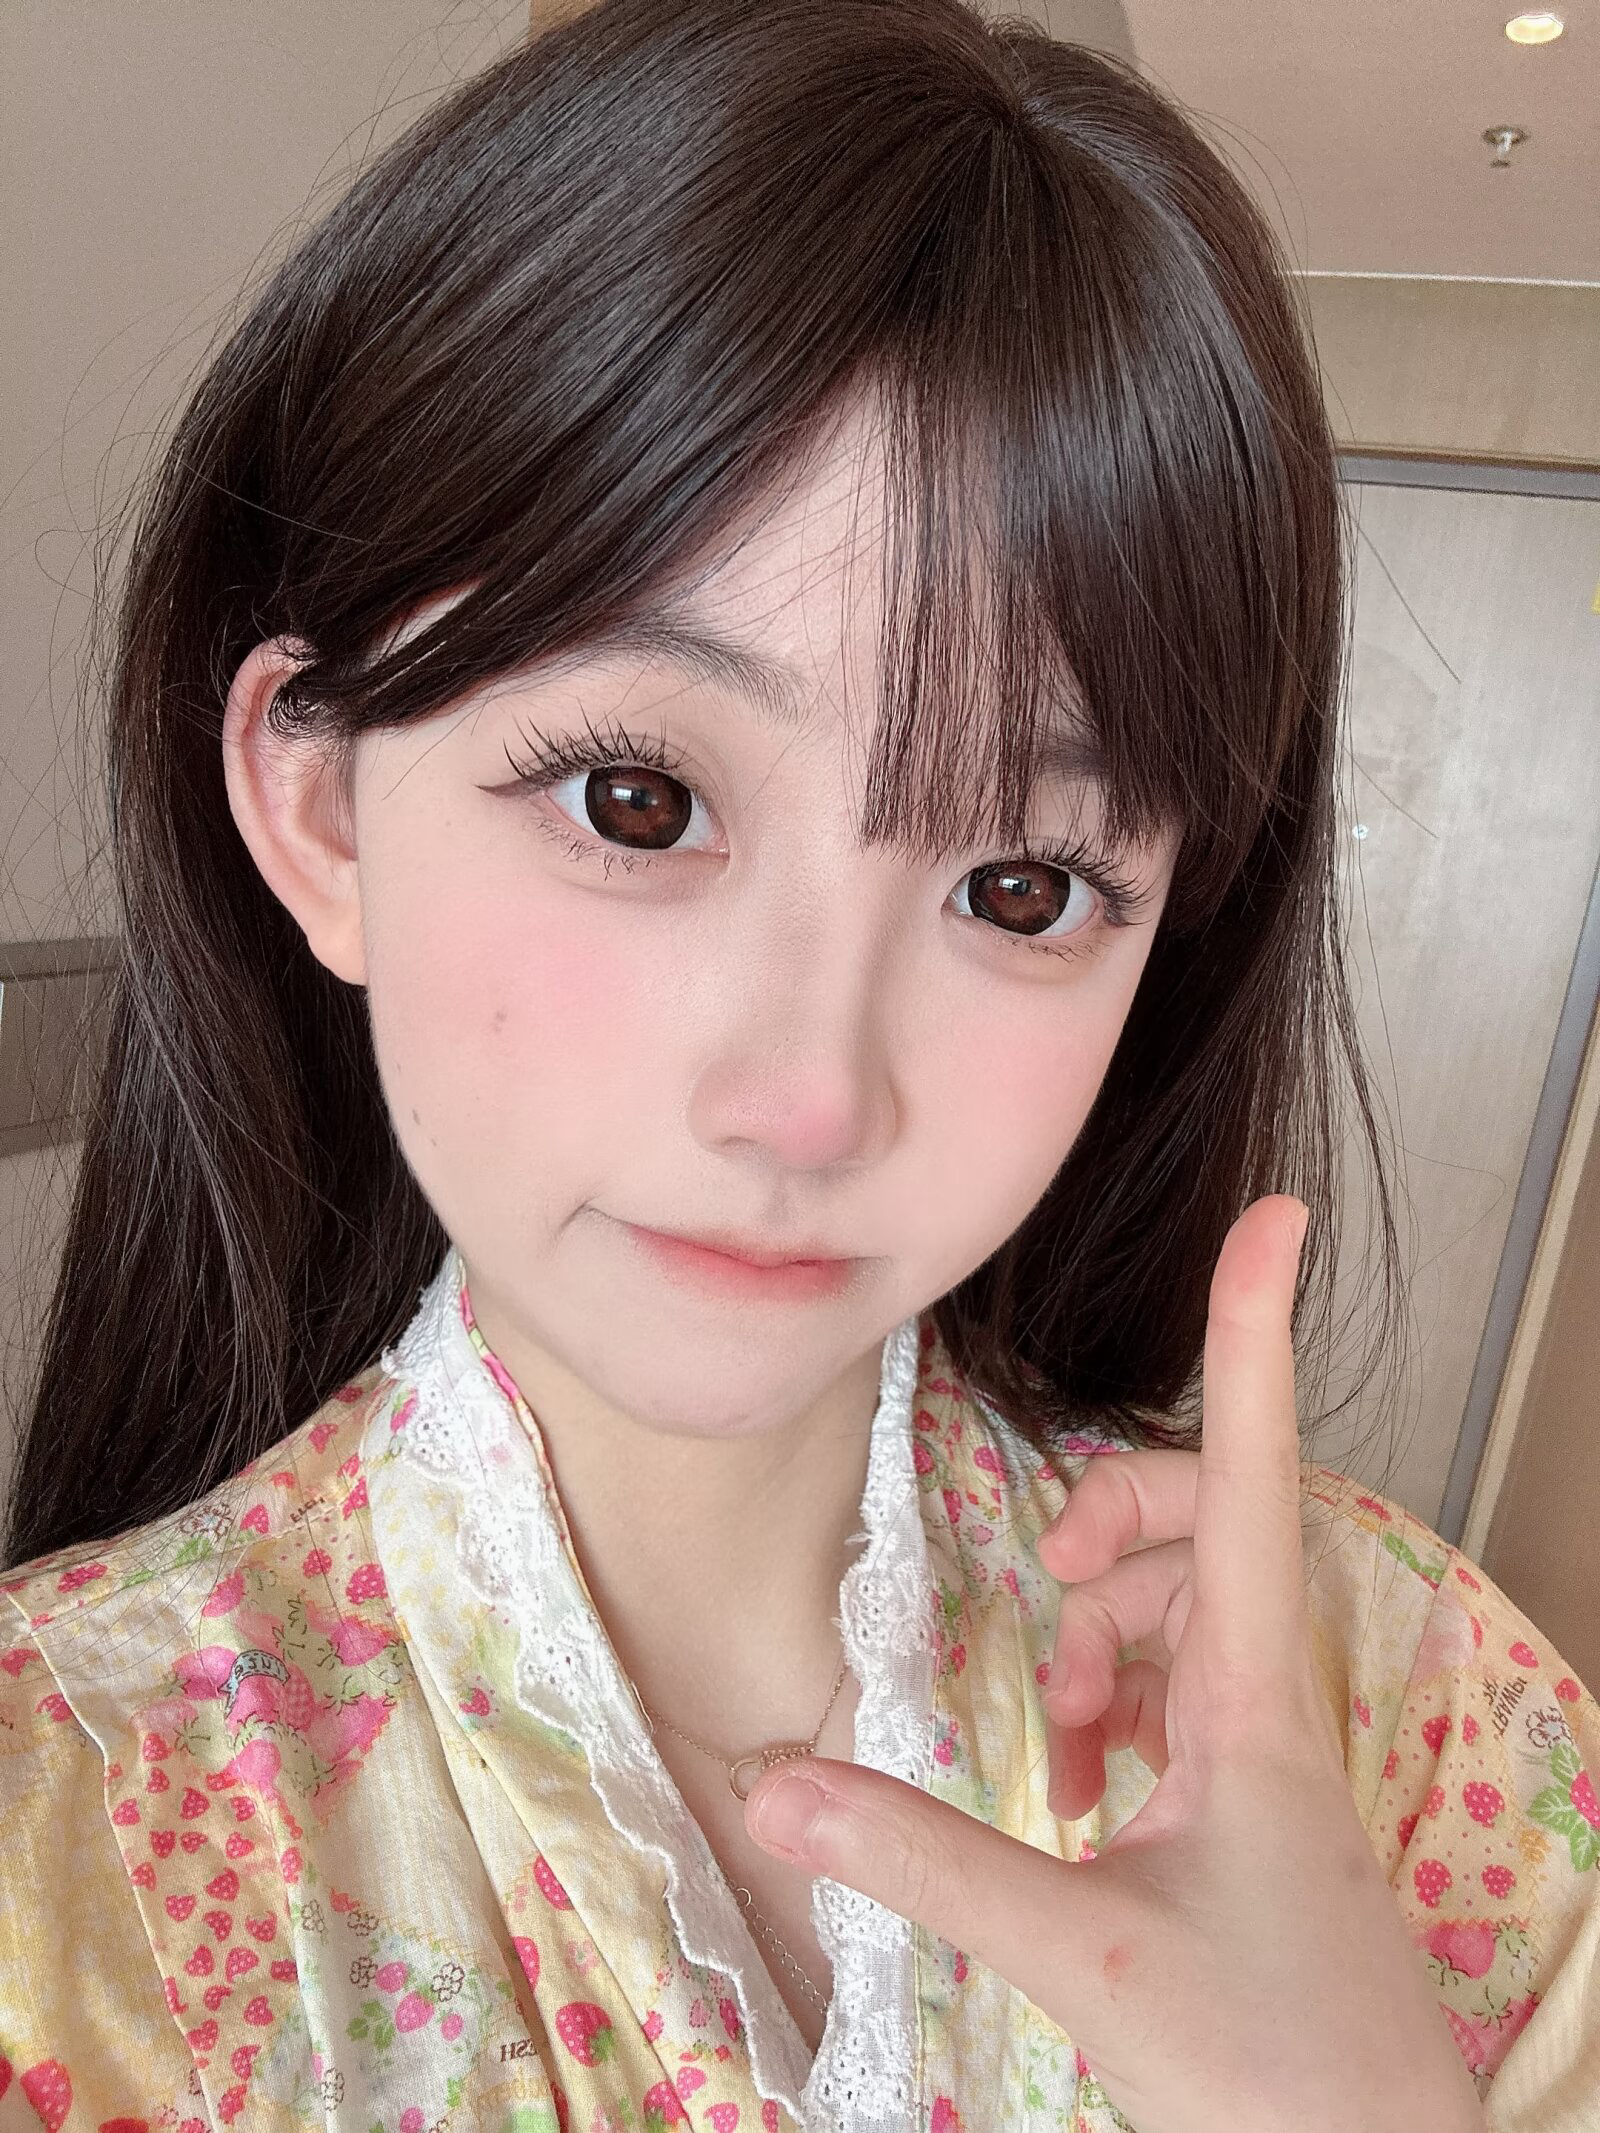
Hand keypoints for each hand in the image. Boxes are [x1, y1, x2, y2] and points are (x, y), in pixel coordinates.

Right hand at [743, 1196, 1486, 2132]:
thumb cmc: (1274, 2067)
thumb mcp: (1085, 1955)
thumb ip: (932, 1859)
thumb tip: (776, 1782)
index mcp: (1251, 1697)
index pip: (1248, 1479)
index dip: (1253, 1341)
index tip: (1275, 1223)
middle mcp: (1268, 1698)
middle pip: (1207, 1523)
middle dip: (1114, 1520)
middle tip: (1051, 1580)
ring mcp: (1266, 1752)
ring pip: (1186, 1609)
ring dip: (1103, 1634)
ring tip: (1059, 1733)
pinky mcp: (1250, 1807)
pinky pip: (1179, 1693)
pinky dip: (1114, 1705)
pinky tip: (1077, 1783)